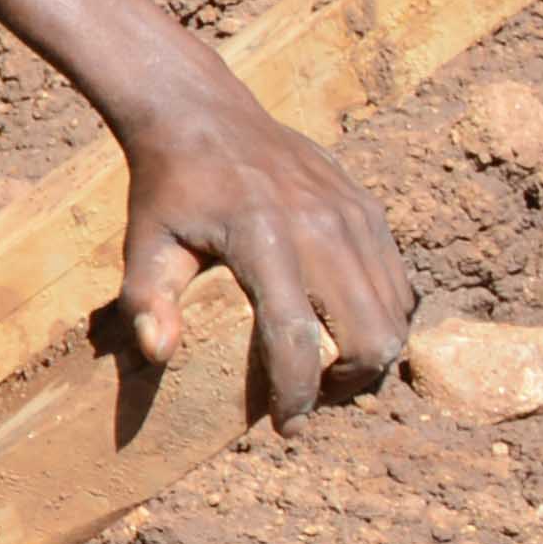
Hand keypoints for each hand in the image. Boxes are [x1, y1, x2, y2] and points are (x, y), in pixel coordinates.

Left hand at [110, 80, 416, 421]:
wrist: (205, 115)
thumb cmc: (169, 188)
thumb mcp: (144, 243)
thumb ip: (147, 301)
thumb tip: (160, 356)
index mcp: (264, 240)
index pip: (296, 338)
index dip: (296, 395)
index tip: (286, 428)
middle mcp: (322, 227)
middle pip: (369, 333)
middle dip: (347, 383)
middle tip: (312, 398)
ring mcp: (354, 215)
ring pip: (395, 311)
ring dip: (371, 354)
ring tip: (329, 372)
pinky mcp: (369, 209)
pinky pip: (398, 280)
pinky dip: (384, 316)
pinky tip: (347, 329)